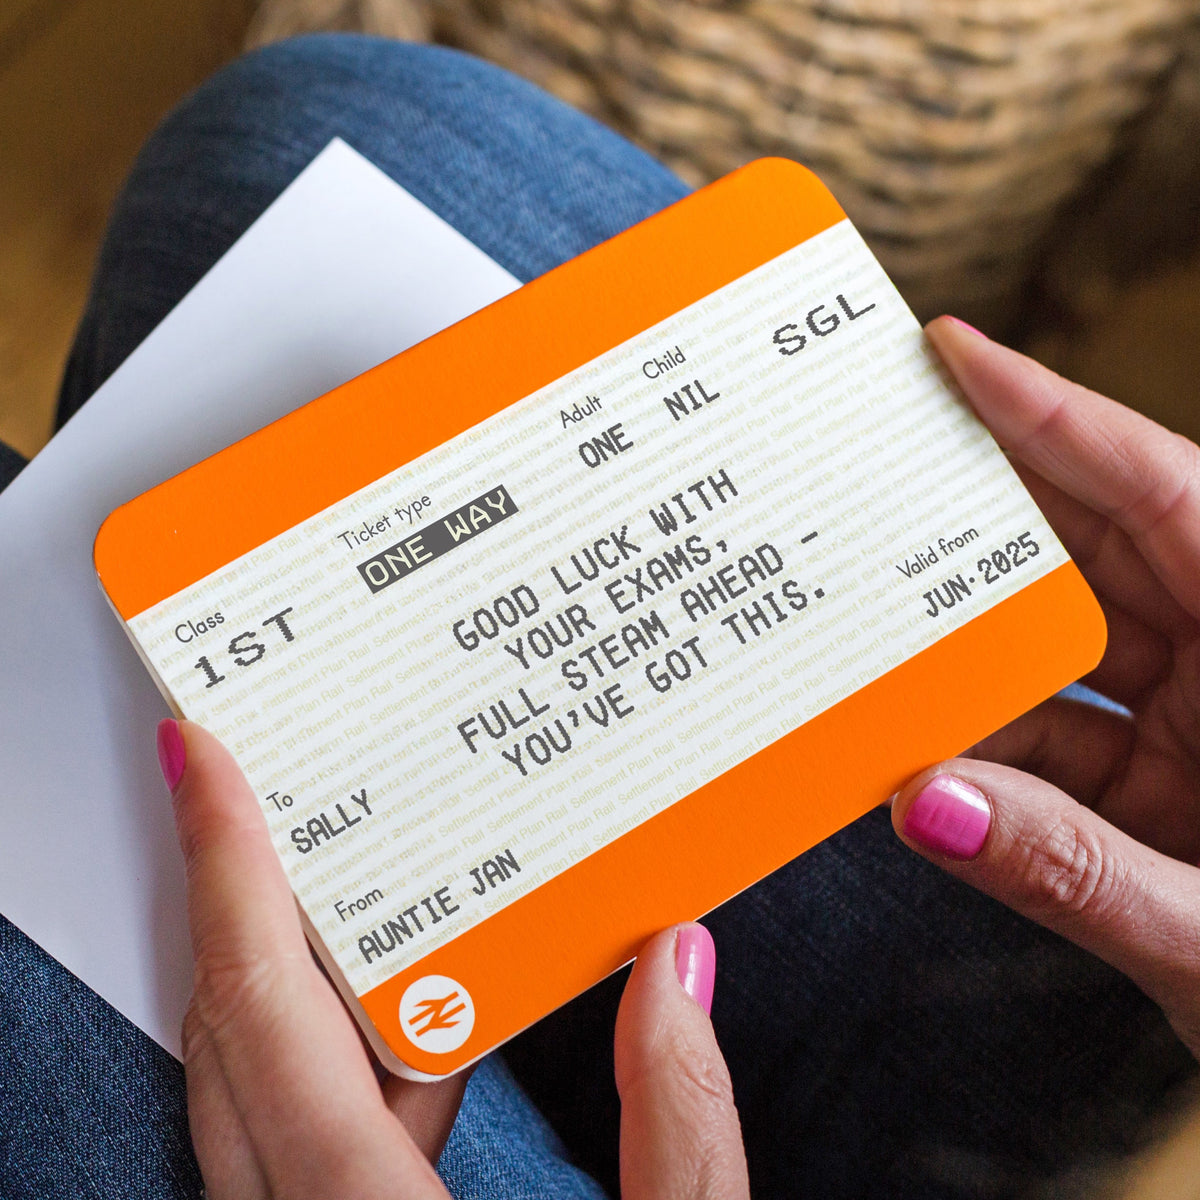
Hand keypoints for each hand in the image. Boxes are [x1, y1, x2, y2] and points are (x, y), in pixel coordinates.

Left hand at [159, 719, 748, 1198]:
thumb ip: (681, 1125)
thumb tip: (678, 965)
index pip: (270, 1016)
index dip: (229, 872)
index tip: (199, 767)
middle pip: (235, 1035)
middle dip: (242, 893)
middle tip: (265, 785)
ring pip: (256, 1088)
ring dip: (308, 976)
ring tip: (365, 876)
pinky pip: (304, 1140)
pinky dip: (356, 1063)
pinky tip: (437, 1023)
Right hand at [892, 316, 1199, 1058]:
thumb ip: (1076, 871)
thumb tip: (927, 805)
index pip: (1166, 494)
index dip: (1055, 414)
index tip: (953, 353)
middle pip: (1101, 551)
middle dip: (981, 522)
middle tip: (871, 480)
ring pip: (1067, 646)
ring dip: (970, 654)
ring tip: (873, 635)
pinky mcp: (1169, 784)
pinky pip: (1062, 733)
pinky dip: (990, 745)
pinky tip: (924, 753)